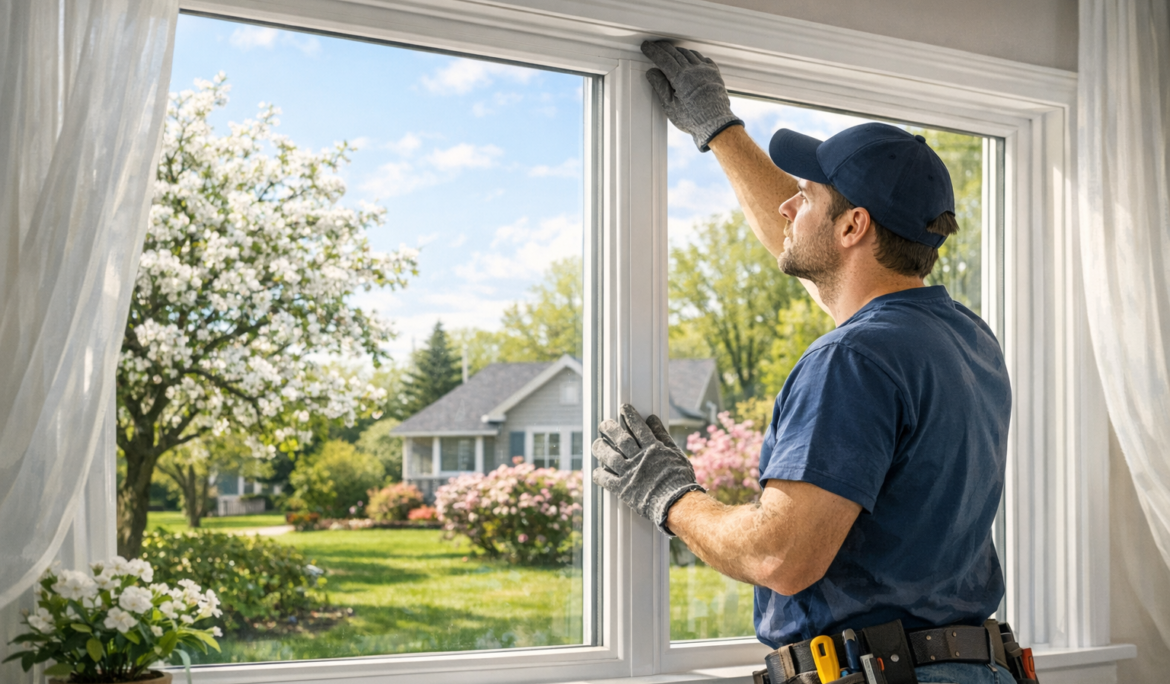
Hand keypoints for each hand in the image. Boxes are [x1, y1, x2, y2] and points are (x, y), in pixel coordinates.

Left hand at [592, 404, 704, 534]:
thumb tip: (652, 419)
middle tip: (603, 424)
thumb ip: (663, 436)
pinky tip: (596, 470)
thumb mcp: (676, 454)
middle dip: (610, 429)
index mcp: (652, 449)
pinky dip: (600, 474)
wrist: (677, 503)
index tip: (623, 409)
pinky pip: (607, 480)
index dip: (630, 416)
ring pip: (610, 457)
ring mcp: (630, 473)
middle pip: (621, 439)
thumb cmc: (680, 480)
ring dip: (601, 448)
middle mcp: (639, 458)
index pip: (638, 428)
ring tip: (596, 443)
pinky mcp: (623, 489)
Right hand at [641, 40, 743, 151]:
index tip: (646, 47)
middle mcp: (694, 70)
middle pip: (675, 53)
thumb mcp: (670, 106)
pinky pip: (702, 58)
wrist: (715, 124)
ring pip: (689, 53)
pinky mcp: (714, 73)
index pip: (663, 59)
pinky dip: (692, 56)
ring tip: (670, 52)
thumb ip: (660, 86)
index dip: (653, 51)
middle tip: (655, 46)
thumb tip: (652, 72)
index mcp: (681, 78)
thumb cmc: (693, 119)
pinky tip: (689, 58)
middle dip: (663, 48)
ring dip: (677, 51)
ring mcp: (706, 70)